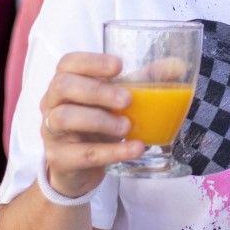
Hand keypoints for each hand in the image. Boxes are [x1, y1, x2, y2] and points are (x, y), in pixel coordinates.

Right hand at [38, 52, 144, 198]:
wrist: (79, 168)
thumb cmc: (97, 123)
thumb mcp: (117, 100)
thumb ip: (144, 81)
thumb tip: (178, 65)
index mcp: (65, 82)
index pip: (68, 63)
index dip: (91, 61)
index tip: (119, 66)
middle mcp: (51, 103)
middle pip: (63, 86)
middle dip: (98, 90)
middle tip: (127, 100)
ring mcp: (51, 132)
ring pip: (64, 118)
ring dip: (100, 120)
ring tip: (128, 127)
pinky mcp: (60, 159)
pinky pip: (82, 153)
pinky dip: (112, 151)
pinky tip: (135, 148)